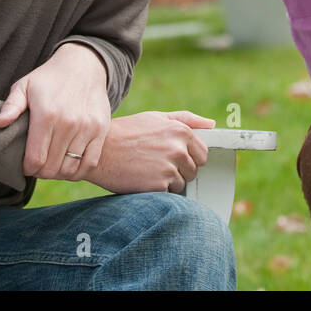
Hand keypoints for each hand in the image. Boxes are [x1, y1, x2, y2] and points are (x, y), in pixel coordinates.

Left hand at [0, 42, 110, 181]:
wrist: (83, 65)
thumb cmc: (48, 79)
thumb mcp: (24, 85)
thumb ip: (11, 106)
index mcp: (46, 115)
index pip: (35, 159)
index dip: (27, 168)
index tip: (25, 164)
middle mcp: (69, 123)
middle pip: (52, 168)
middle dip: (41, 172)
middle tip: (37, 166)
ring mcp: (87, 128)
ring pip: (70, 169)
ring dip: (59, 172)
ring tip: (52, 164)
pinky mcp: (101, 130)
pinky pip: (90, 163)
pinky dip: (78, 171)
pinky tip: (69, 164)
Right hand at [82, 110, 214, 193]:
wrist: (98, 151)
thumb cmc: (126, 132)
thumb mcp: (155, 117)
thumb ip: (186, 119)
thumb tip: (211, 124)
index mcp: (181, 131)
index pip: (202, 153)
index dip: (189, 158)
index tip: (173, 157)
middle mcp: (178, 149)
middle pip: (193, 170)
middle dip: (179, 170)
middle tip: (156, 163)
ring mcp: (170, 167)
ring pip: (181, 183)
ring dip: (168, 181)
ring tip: (147, 169)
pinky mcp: (159, 185)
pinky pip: (168, 193)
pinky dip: (157, 190)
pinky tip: (142, 178)